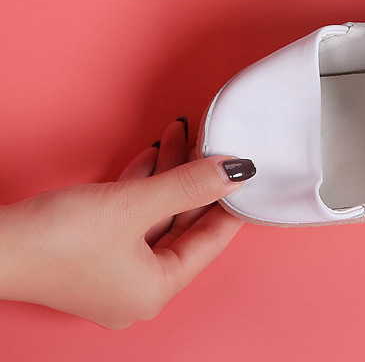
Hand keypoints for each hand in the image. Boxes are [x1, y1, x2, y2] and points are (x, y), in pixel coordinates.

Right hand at [0, 118, 252, 329]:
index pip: (210, 242)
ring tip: (185, 133)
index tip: (247, 172)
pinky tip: (157, 152)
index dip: (230, 202)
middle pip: (183, 224)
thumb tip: (237, 171)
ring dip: (170, 173)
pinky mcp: (93, 250)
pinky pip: (133, 215)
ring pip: (157, 214)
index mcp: (156, 290)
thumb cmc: (58, 240)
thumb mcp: (137, 205)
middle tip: (212, 143)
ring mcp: (114, 270)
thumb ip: (191, 184)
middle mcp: (138, 287)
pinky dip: (145, 184)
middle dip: (196, 178)